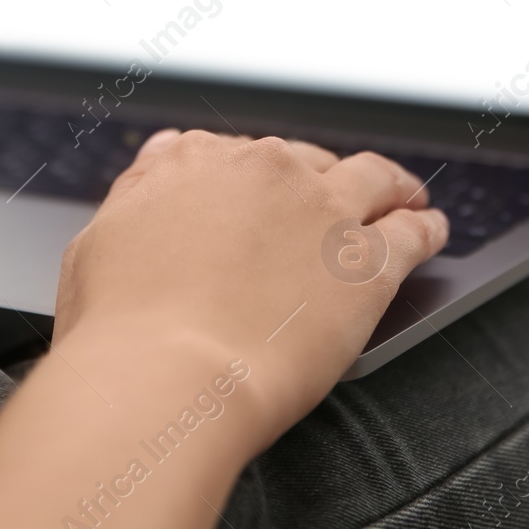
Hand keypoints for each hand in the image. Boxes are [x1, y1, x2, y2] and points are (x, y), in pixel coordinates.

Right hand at [53, 129, 447, 451]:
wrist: (166, 377)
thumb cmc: (119, 329)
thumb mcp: (96, 245)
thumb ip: (136, 200)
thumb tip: (151, 181)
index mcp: (192, 163)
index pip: (230, 151)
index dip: (249, 175)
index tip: (257, 191)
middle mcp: (261, 170)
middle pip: (303, 161)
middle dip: (315, 181)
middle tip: (326, 206)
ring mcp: (321, 212)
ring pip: (373, 177)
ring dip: (392, 185)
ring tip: (406, 196)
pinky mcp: (365, 263)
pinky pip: (412, 231)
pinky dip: (426, 227)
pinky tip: (433, 231)